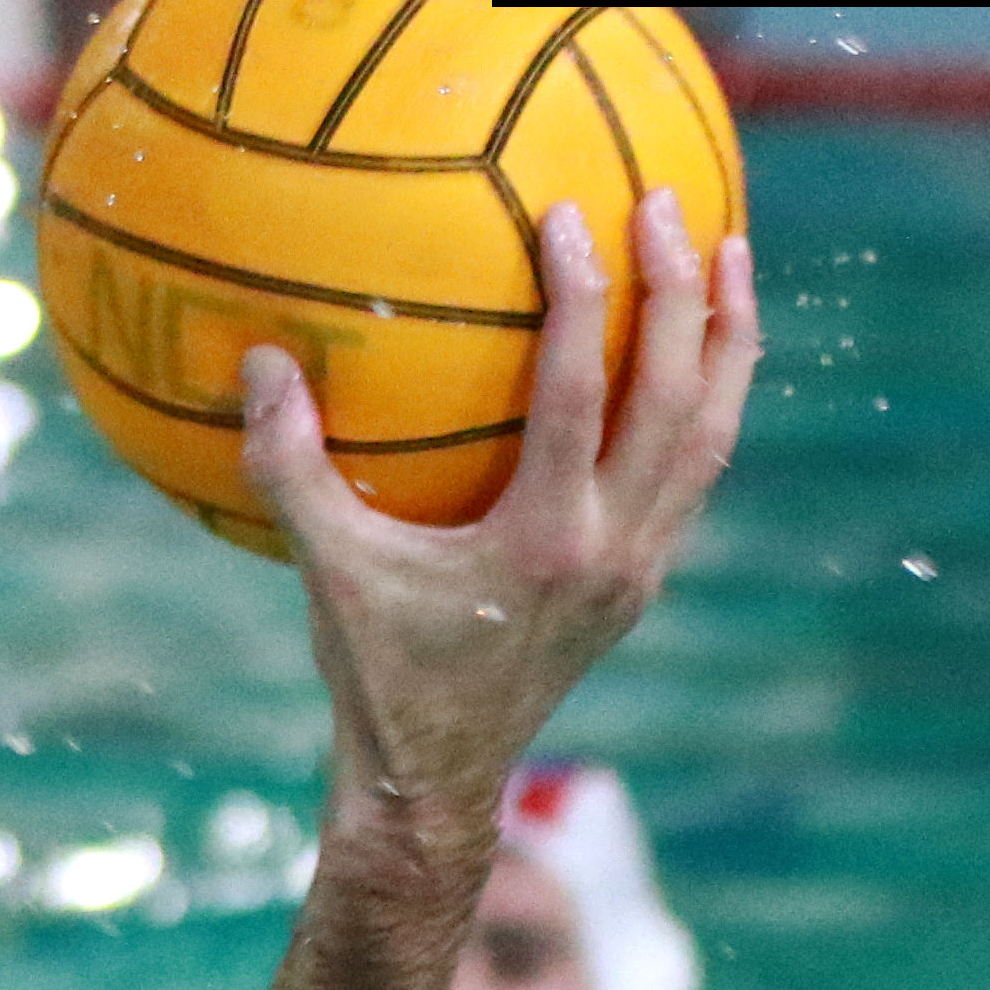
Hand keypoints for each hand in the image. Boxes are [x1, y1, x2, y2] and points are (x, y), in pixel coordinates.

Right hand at [241, 190, 757, 815]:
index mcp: (543, 542)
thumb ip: (291, 471)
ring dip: (728, 340)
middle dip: (683, 293)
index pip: (582, 393)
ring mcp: (641, 567)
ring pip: (715, 435)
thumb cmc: (378, 678)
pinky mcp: (644, 580)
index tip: (574, 215)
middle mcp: (613, 550)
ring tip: (729, 255)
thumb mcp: (328, 575)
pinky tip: (697, 355)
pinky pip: (698, 471)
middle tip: (665, 205)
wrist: (437, 784)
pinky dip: (709, 401)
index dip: (583, 296)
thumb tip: (260, 366)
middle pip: (680, 400)